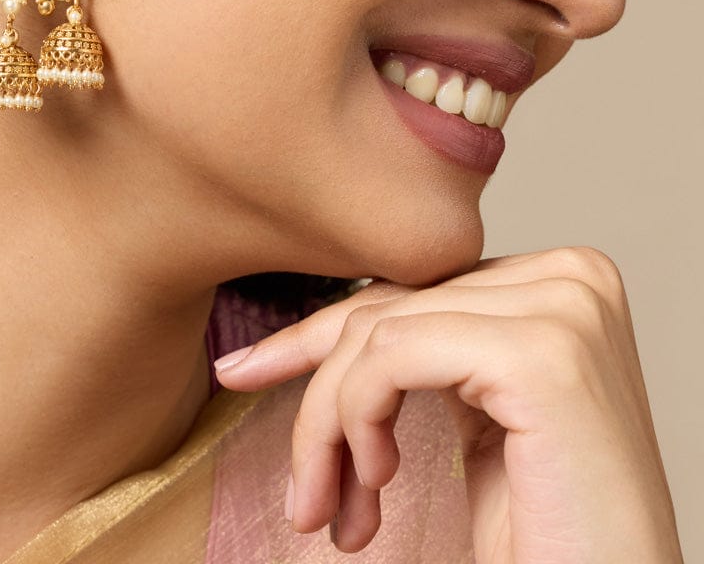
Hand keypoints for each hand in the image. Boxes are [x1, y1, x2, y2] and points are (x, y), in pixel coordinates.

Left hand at [212, 248, 682, 561]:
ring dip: (332, 426)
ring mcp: (561, 307)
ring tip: (338, 510)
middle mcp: (568, 277)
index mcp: (558, 282)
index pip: (410, 290)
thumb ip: (419, 350)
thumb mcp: (471, 418)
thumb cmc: (549, 533)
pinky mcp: (539, 352)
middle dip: (323, 398)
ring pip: (377, 330)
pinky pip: (389, 355)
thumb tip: (316, 325)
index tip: (242, 369)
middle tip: (303, 492)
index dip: (319, 338)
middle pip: (389, 307)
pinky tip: (379, 480)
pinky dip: (357, 417)